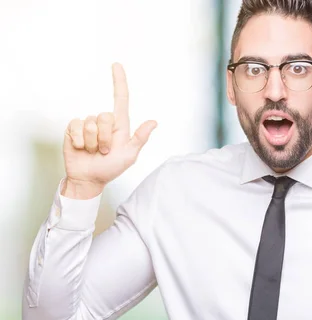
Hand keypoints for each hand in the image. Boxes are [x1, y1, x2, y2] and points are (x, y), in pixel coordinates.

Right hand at [62, 63, 156, 198]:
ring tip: (94, 151)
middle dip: (105, 138)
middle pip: (105, 116)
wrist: (89, 178)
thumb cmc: (111, 168)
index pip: (120, 99)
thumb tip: (154, 122)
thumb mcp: (130, 155)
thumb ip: (140, 138)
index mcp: (120, 125)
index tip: (116, 65)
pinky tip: (81, 148)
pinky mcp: (73, 128)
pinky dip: (80, 142)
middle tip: (105, 151)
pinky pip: (76, 127)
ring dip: (92, 142)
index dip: (119, 81)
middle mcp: (103, 121)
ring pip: (90, 124)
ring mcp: (88, 124)